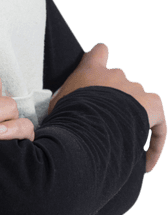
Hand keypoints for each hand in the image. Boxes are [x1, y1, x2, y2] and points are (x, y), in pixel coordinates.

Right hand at [47, 42, 165, 172]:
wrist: (88, 128)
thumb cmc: (67, 118)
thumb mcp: (56, 105)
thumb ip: (64, 100)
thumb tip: (57, 114)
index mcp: (90, 70)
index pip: (99, 52)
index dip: (100, 60)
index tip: (100, 75)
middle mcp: (115, 75)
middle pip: (120, 82)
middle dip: (115, 102)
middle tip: (105, 125)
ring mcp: (135, 89)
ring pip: (138, 102)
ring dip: (132, 119)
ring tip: (124, 144)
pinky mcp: (152, 106)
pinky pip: (158, 124)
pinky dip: (154, 142)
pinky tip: (147, 162)